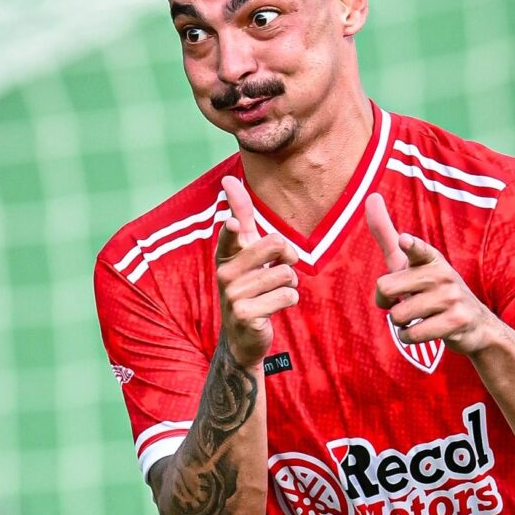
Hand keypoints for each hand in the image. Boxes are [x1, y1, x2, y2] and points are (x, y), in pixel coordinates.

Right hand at [215, 175, 298, 368]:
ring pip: (286, 274)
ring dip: (289, 283)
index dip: (234, 228)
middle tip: (280, 268)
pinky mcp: (246, 315)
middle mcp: (225, 273)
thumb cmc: (249, 284)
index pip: (230, 234)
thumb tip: (228, 179)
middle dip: (288, 256)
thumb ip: (241, 215)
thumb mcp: (244, 249)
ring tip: (274, 291)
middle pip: (275, 245)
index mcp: (225, 254)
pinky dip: (289, 300)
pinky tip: (273, 307)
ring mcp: (233, 295)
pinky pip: (287, 296)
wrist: (243, 334)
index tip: (233, 223)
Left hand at [365, 193, 497, 354]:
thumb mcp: (410, 262)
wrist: (475, 325)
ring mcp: (451, 298)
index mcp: (430, 258)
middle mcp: (442, 274)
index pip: (418, 250)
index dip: (411, 246)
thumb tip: (370, 196)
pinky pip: (412, 335)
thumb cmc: (432, 289)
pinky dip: (409, 338)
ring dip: (401, 323)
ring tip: (418, 316)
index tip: (405, 241)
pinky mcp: (456, 322)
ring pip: (398, 315)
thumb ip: (386, 234)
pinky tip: (424, 331)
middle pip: (386, 288)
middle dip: (386, 302)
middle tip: (403, 301)